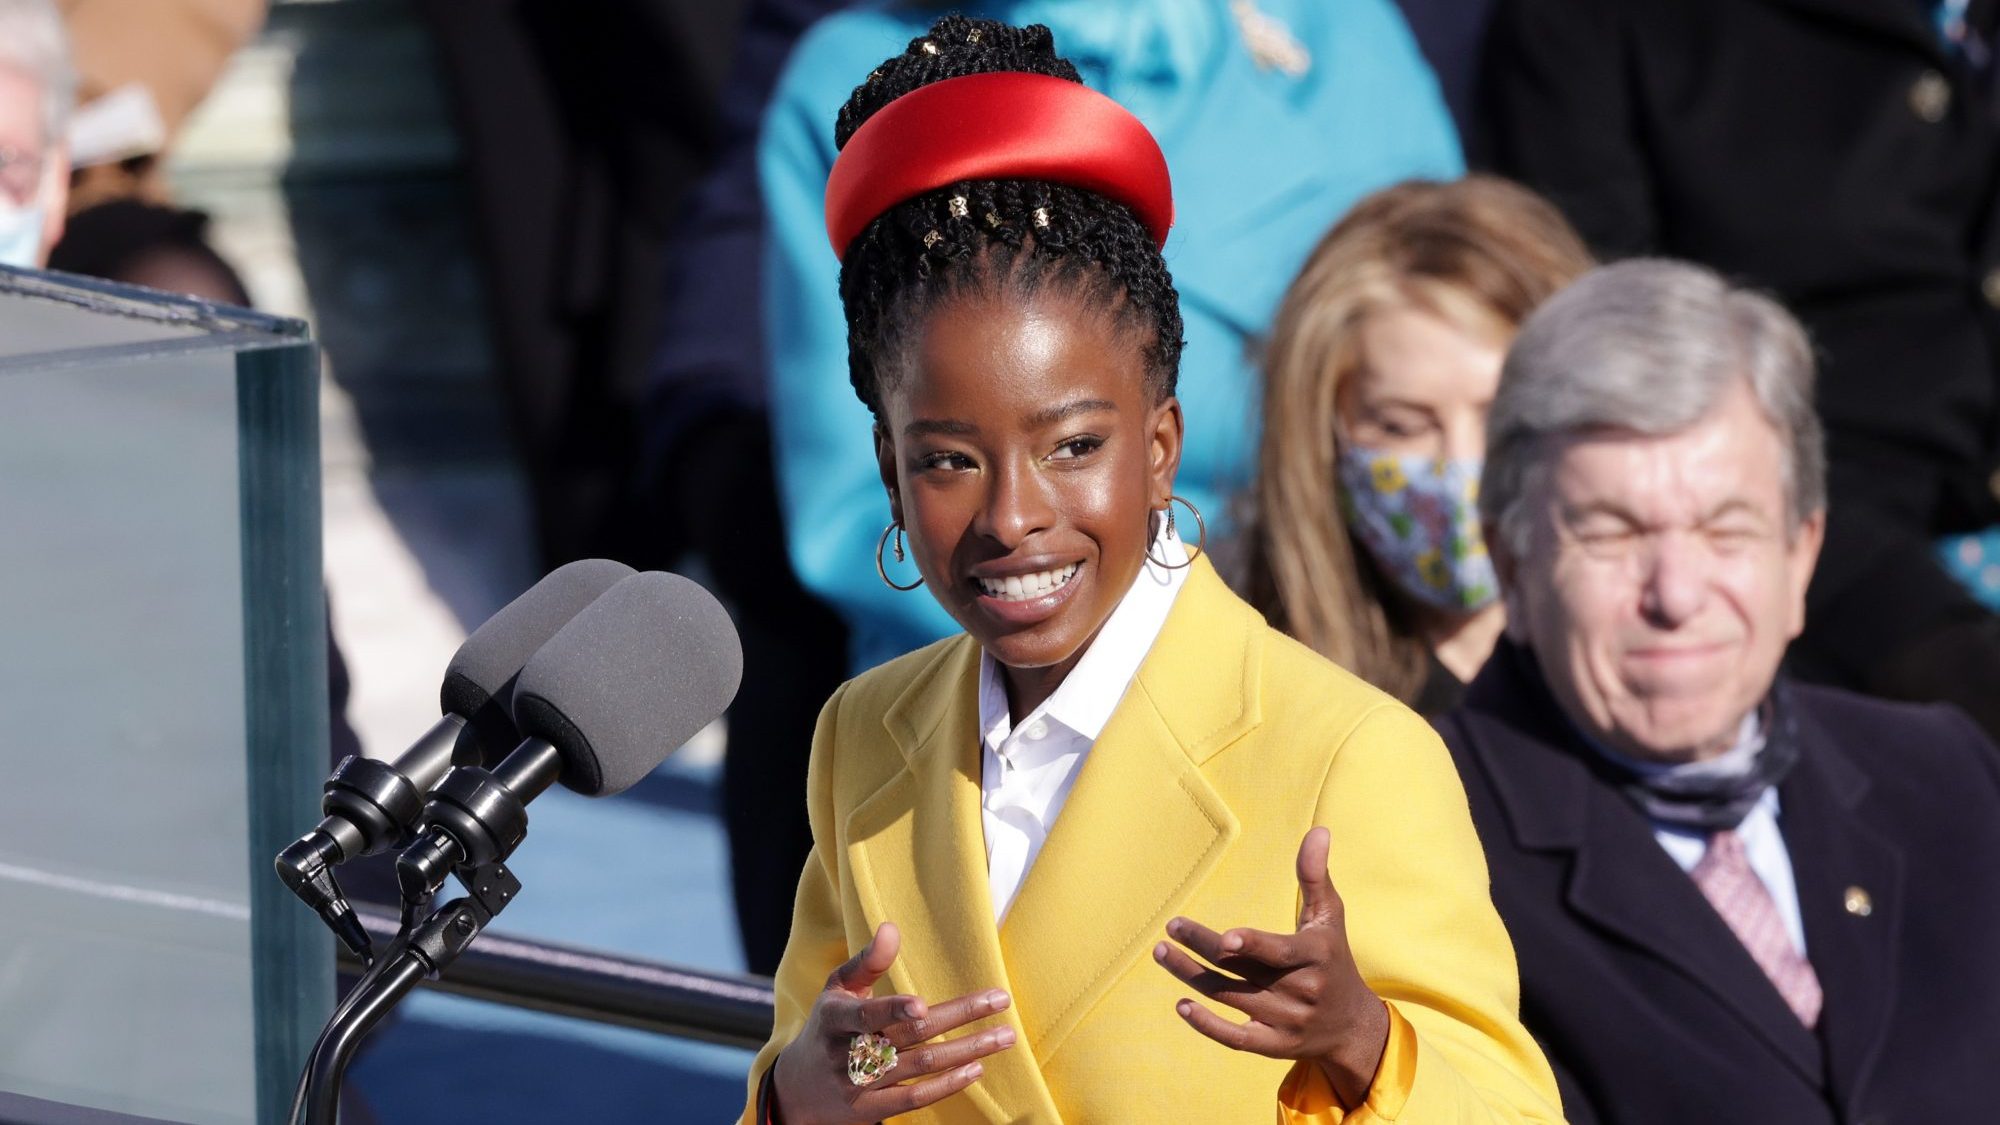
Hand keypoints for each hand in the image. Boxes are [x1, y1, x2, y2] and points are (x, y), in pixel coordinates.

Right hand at [771, 923, 1015, 1124]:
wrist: (798, 1089)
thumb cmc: (827, 1027)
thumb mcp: (837, 990)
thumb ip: (867, 961)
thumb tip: (891, 928)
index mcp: (836, 1018)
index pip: (866, 1015)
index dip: (892, 1011)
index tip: (921, 1005)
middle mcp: (848, 1052)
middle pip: (910, 1036)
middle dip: (959, 1017)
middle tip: (1001, 1000)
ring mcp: (860, 1085)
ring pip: (921, 1067)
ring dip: (967, 1051)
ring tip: (1003, 1036)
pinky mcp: (871, 1110)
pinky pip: (915, 1100)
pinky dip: (947, 1085)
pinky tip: (976, 1068)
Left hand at [1153, 828, 1389, 1107]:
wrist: (1351, 1026)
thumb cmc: (1334, 958)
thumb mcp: (1330, 917)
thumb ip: (1316, 875)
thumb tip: (1318, 829)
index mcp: (1315, 956)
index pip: (1280, 953)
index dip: (1253, 946)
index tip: (1225, 937)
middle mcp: (1300, 991)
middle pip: (1243, 970)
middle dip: (1204, 949)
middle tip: (1172, 927)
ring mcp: (1286, 1021)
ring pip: (1230, 997)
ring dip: (1192, 977)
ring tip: (1162, 953)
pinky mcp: (1273, 1045)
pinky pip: (1236, 1039)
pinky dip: (1208, 1025)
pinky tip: (1181, 1004)